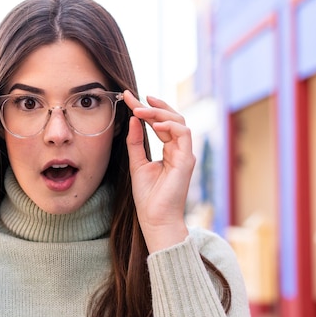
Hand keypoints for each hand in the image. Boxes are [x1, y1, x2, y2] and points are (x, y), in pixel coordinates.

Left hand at [124, 91, 193, 252]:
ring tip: (139, 110)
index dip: (146, 109)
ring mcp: (185, 154)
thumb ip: (136, 142)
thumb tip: (133, 120)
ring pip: (179, 121)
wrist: (155, 219)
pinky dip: (169, 125)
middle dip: (153, 105)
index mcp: (170, 151)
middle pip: (172, 118)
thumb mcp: (136, 164)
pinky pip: (183, 134)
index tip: (128, 98)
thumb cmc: (148, 196)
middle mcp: (180, 150)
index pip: (160, 123)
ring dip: (158, 113)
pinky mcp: (187, 160)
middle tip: (133, 98)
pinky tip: (153, 123)